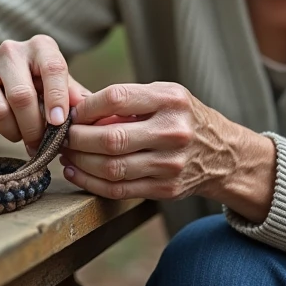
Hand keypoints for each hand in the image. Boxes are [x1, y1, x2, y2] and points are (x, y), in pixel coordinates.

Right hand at [0, 35, 89, 153]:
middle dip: (38, 126)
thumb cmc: (31, 83)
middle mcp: (17, 49)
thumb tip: (94, 114)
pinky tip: (14, 134)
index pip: (54, 68)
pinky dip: (7, 129)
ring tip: (32, 142)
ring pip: (11, 103)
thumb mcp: (54, 86)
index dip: (58, 98)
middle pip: (27, 93)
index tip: (60, 123)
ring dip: (24, 130)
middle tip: (46, 145)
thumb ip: (73, 97)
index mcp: (43, 47)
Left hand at [59, 82, 274, 217]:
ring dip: (79, 162)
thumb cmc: (183, 118)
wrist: (223, 154)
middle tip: (61, 137)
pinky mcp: (165, 188)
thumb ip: (129, 101)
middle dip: (76, 139)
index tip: (73, 113)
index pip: (116, 98)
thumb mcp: (166, 96)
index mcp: (171, 100)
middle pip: (110, 138)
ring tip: (66, 154)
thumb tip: (79, 110)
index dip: (87, 107)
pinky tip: (77, 172)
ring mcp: (170, 164)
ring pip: (110, 167)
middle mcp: (173, 131)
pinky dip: (90, 183)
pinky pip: (118, 189)